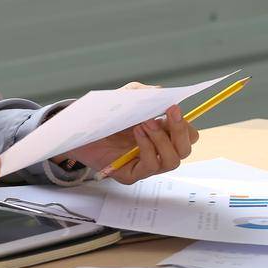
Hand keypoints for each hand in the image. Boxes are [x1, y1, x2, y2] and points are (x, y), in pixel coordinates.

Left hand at [61, 84, 198, 183]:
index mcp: (162, 135)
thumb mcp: (126, 97)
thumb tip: (162, 93)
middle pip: (185, 150)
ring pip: (171, 161)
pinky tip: (137, 132)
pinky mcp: (131, 175)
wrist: (78, 131)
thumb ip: (144, 93)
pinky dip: (147, 147)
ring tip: (147, 122)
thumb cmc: (105, 116)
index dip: (186, 124)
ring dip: (162, 139)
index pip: (188, 136)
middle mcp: (158, 152)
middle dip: (181, 131)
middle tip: (170, 112)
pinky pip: (150, 166)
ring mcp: (145, 165)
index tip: (174, 107)